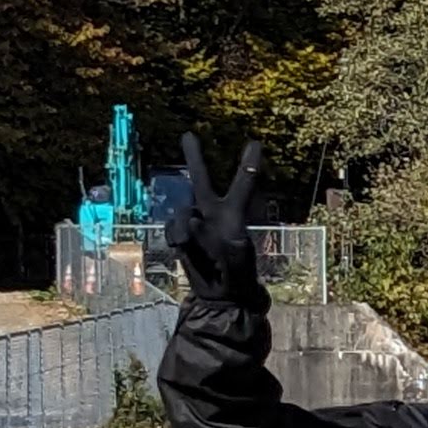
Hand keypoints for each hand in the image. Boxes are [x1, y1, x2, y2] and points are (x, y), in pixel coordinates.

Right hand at [175, 133, 271, 310]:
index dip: (247, 164)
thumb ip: (208, 235)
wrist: (220, 293)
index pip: (243, 184)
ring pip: (182, 211)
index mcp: (234, 214)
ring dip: (185, 228)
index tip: (255, 143)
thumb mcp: (231, 255)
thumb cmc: (236, 273)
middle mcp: (214, 213)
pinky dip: (176, 237)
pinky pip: (172, 228)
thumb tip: (189, 219)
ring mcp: (195, 223)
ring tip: (197, 249)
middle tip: (188, 134)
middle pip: (203, 181)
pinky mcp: (180, 235)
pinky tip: (184, 249)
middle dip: (194, 158)